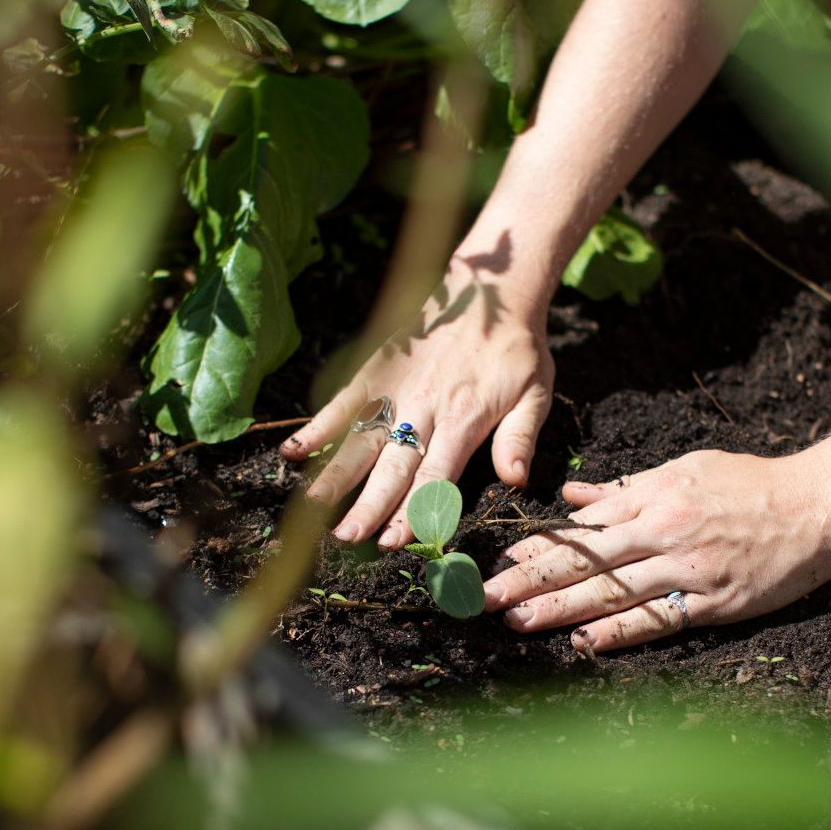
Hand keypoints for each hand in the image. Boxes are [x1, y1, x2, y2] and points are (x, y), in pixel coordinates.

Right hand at [279, 251, 554, 549]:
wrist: (491, 288)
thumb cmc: (516, 348)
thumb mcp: (536, 392)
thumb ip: (520, 437)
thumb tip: (516, 480)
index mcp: (465, 418)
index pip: (435, 476)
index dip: (414, 511)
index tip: (394, 541)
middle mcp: (425, 407)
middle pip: (393, 466)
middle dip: (369, 504)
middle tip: (346, 536)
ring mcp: (396, 388)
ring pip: (362, 439)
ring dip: (337, 474)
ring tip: (314, 506)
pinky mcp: (377, 370)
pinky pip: (344, 402)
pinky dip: (318, 426)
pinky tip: (294, 451)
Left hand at [480, 449, 830, 652]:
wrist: (818, 503)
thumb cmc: (753, 484)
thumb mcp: (687, 469)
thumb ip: (629, 488)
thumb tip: (574, 496)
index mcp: (652, 497)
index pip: (581, 527)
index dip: (537, 548)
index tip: (497, 563)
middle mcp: (662, 531)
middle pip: (584, 559)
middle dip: (530, 580)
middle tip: (485, 599)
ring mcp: (686, 568)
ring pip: (611, 591)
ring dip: (560, 609)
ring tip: (517, 622)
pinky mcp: (713, 601)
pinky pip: (657, 619)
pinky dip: (620, 632)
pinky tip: (584, 643)